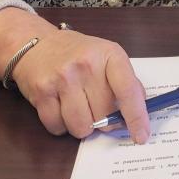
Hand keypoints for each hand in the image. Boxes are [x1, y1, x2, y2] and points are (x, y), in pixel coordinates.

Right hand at [0, 8, 148, 142]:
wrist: (36, 43)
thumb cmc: (78, 53)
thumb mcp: (107, 56)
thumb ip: (125, 81)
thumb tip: (140, 111)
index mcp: (109, 54)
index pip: (128, 90)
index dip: (136, 116)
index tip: (142, 136)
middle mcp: (86, 65)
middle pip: (103, 115)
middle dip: (104, 121)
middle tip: (97, 110)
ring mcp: (63, 78)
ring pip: (81, 126)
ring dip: (82, 126)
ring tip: (78, 108)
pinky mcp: (41, 92)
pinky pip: (57, 128)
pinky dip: (61, 126)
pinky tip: (60, 108)